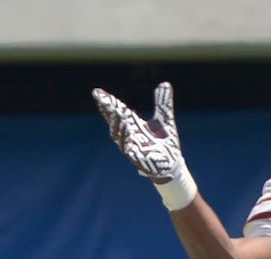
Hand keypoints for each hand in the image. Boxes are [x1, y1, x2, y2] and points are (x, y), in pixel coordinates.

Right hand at [91, 83, 197, 209]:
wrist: (172, 163)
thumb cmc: (166, 142)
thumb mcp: (165, 119)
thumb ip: (163, 103)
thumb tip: (164, 83)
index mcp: (134, 124)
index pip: (118, 110)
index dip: (108, 101)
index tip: (97, 92)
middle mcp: (129, 135)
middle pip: (115, 121)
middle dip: (108, 110)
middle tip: (101, 98)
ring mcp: (131, 147)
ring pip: (118, 135)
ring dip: (117, 124)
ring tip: (117, 112)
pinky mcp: (137, 158)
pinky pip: (129, 149)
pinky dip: (127, 139)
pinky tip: (127, 130)